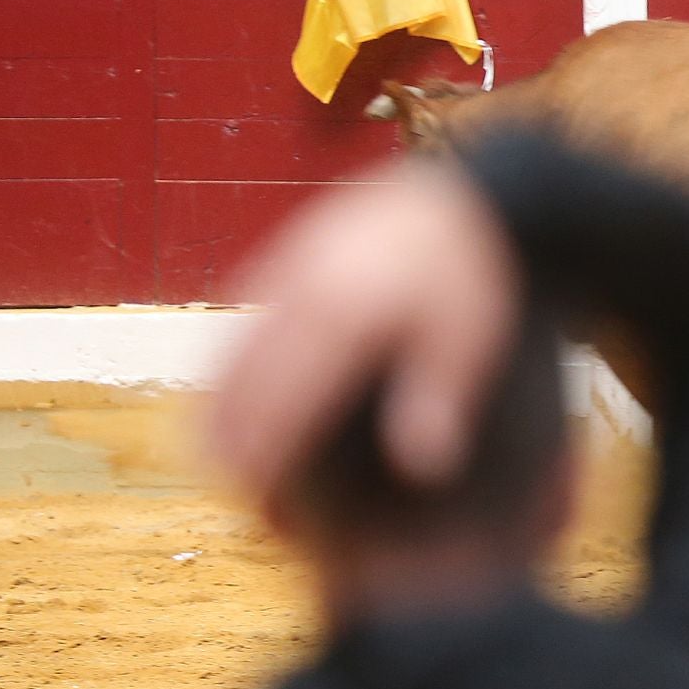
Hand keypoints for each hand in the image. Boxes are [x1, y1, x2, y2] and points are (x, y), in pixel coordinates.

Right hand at [207, 163, 522, 515]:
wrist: (457, 200)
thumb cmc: (467, 275)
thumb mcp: (468, 338)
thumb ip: (438, 398)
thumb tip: (420, 466)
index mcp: (342, 312)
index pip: (284, 391)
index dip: (261, 444)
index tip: (250, 488)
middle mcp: (300, 288)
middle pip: (243, 373)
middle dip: (230, 430)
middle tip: (230, 483)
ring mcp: (287, 267)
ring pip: (232, 345)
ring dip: (221, 399)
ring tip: (220, 451)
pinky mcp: (285, 256)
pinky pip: (240, 316)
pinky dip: (231, 359)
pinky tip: (236, 390)